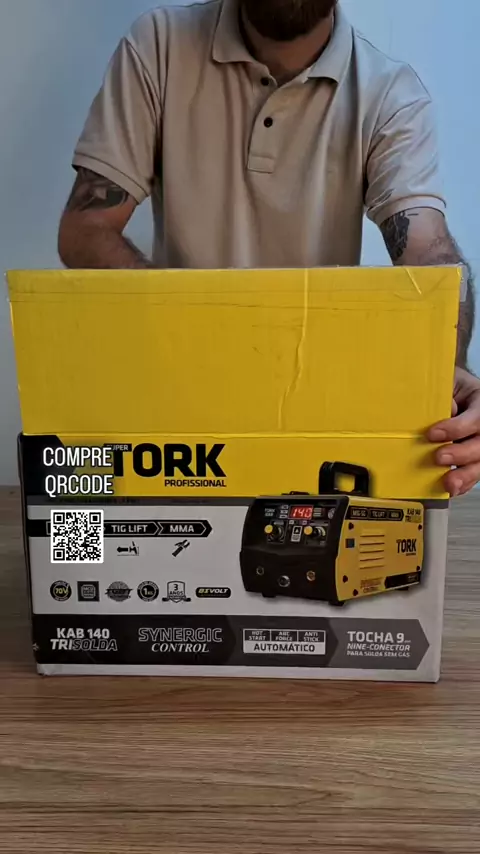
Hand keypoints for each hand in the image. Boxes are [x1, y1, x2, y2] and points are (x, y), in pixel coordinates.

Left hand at [428, 367, 479, 496]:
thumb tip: (446, 410)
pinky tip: (452, 489)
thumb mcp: (448, 381)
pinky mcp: (476, 459)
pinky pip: (476, 474)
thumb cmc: (450, 387)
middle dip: (462, 454)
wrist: (456, 392)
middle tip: (439, 457)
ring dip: (466, 475)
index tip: (432, 433)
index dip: (457, 428)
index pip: (477, 418)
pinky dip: (465, 484)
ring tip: (449, 483)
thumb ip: (445, 393)